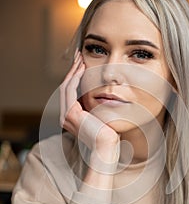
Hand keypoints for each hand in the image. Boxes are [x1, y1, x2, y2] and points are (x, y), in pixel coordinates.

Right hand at [60, 50, 119, 165]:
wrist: (107, 148)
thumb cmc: (108, 135)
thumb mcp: (101, 118)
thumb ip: (98, 108)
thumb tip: (106, 96)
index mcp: (71, 118)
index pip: (70, 93)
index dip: (75, 77)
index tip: (82, 64)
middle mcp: (65, 117)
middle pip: (66, 87)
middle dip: (72, 71)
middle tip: (79, 56)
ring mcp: (66, 116)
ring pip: (66, 87)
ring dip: (73, 71)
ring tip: (80, 59)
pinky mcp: (70, 114)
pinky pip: (70, 91)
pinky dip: (75, 78)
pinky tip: (82, 69)